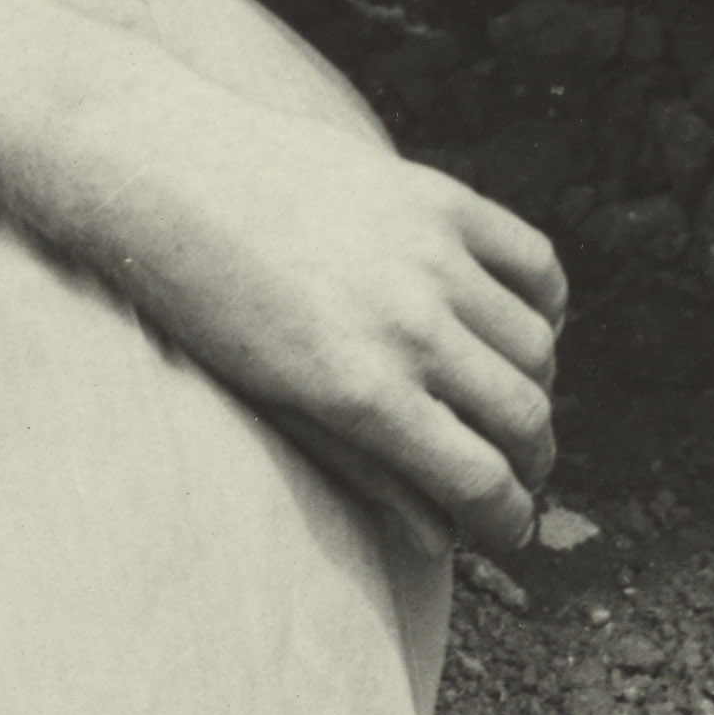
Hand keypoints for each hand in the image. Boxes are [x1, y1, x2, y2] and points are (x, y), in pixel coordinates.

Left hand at [89, 80, 572, 553]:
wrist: (169, 175)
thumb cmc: (206, 305)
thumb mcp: (272, 405)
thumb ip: (364, 470)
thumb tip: (441, 539)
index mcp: (360, 390)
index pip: (480, 479)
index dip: (508, 519)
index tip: (508, 529)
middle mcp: (409, 325)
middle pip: (523, 417)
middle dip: (530, 463)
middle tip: (515, 474)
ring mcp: (432, 256)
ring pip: (537, 346)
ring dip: (535, 389)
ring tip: (507, 404)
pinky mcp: (441, 198)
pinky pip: (536, 264)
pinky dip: (544, 306)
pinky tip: (516, 327)